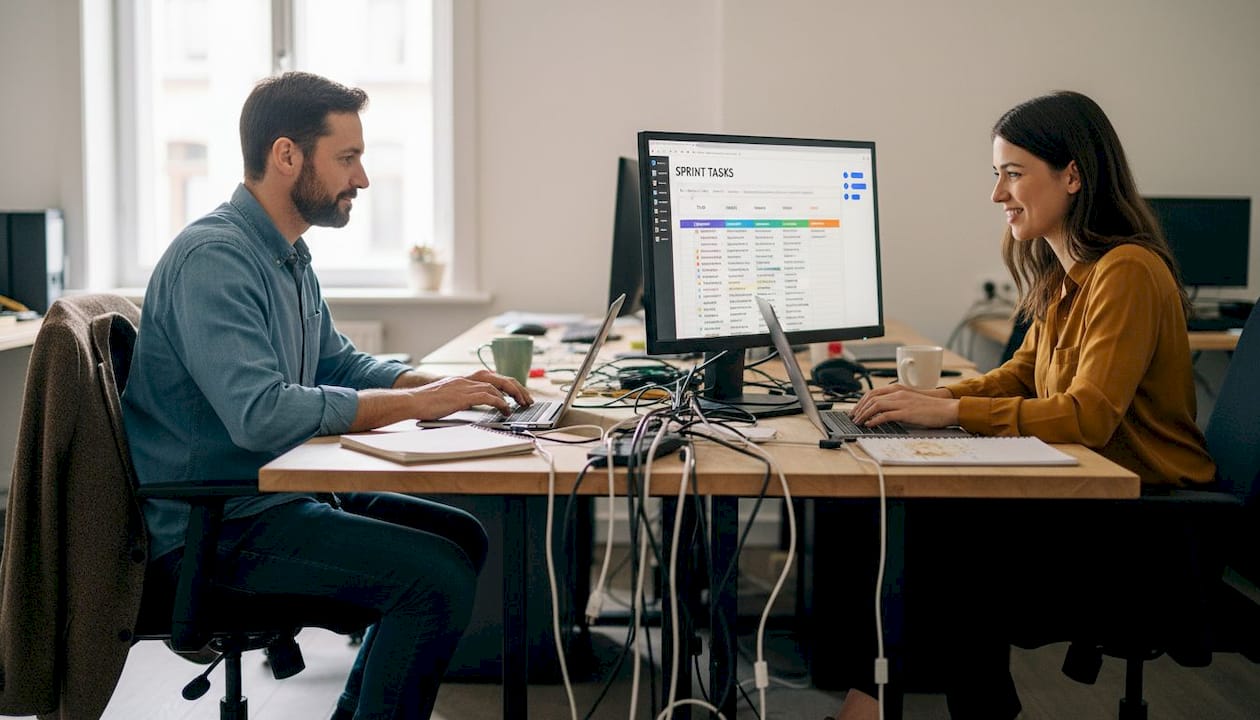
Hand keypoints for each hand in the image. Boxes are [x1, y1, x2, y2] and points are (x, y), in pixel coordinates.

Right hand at [409, 372, 528, 419]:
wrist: (412, 401)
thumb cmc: (427, 403)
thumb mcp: (449, 397)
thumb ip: (464, 398)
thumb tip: (480, 405)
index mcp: (464, 378)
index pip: (492, 376)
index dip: (508, 384)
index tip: (518, 394)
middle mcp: (466, 379)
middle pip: (499, 377)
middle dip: (516, 388)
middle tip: (527, 399)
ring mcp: (464, 386)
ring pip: (496, 386)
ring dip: (512, 395)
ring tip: (520, 405)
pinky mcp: (462, 396)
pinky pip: (487, 396)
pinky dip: (500, 402)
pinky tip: (505, 410)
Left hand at [850, 384, 957, 427]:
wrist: (947, 408)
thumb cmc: (930, 407)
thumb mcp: (910, 401)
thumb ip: (897, 402)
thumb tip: (883, 412)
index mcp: (898, 389)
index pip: (873, 392)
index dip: (861, 402)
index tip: (855, 410)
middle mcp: (898, 393)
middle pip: (871, 398)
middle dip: (859, 408)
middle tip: (853, 418)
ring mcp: (902, 402)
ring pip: (875, 405)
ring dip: (864, 414)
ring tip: (858, 422)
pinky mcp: (906, 412)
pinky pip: (885, 415)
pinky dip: (875, 420)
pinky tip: (870, 425)